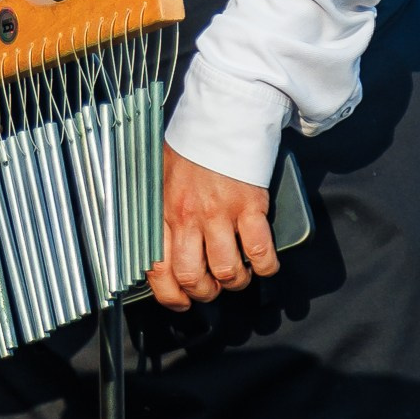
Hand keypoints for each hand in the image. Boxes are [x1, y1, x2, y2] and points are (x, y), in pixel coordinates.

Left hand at [149, 150, 277, 309]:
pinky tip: (264, 266)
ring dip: (234, 282)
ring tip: (237, 276)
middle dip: (205, 292)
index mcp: (161, 212)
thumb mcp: (157, 177)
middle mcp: (187, 218)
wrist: (222, 116)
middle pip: (193, 277)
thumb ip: (155, 210)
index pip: (158, 269)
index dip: (170, 295)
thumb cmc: (189, 147)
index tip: (181, 301)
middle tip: (212, 289)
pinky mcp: (249, 207)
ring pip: (226, 270)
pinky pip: (260, 252)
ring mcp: (219, 214)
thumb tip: (154, 242)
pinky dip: (265, 267)